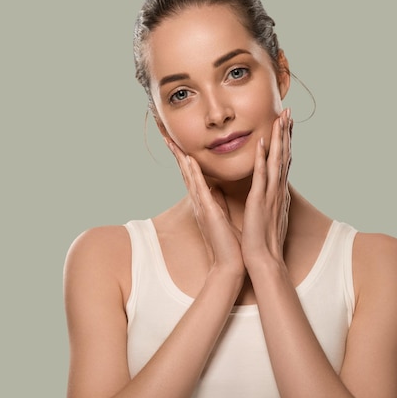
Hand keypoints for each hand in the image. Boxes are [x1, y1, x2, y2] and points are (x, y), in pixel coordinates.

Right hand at [165, 139, 244, 275]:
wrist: (231, 265)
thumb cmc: (229, 243)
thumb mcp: (222, 216)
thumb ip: (217, 200)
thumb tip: (215, 187)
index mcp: (204, 201)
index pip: (191, 173)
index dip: (183, 155)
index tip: (176, 139)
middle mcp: (199, 201)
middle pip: (184, 170)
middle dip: (175, 150)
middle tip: (164, 132)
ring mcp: (201, 205)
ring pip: (187, 175)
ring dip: (179, 156)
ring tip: (170, 140)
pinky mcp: (208, 211)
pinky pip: (199, 188)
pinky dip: (193, 173)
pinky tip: (188, 160)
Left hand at [241, 108, 292, 269]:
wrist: (263, 260)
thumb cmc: (262, 241)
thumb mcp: (265, 215)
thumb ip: (265, 200)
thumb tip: (263, 192)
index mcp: (277, 193)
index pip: (283, 162)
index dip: (285, 142)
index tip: (285, 124)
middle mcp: (278, 190)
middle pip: (284, 155)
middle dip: (286, 132)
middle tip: (288, 111)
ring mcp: (271, 194)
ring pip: (277, 160)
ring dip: (279, 138)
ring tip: (280, 118)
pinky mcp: (260, 200)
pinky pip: (262, 175)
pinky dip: (263, 158)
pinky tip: (263, 142)